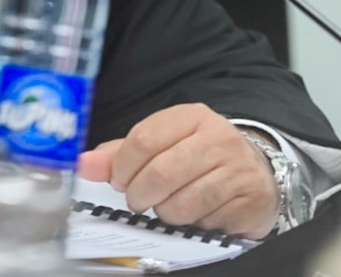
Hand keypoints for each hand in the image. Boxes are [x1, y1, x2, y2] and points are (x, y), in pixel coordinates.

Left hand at [76, 103, 278, 238]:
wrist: (256, 172)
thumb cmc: (200, 157)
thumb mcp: (163, 144)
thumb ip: (121, 154)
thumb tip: (83, 164)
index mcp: (191, 116)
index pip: (143, 139)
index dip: (122, 167)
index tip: (118, 180)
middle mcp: (218, 137)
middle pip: (160, 173)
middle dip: (139, 194)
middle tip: (137, 200)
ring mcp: (238, 169)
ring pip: (182, 202)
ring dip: (164, 212)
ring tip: (166, 205)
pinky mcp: (250, 199)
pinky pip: (205, 220)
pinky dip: (191, 223)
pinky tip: (195, 213)